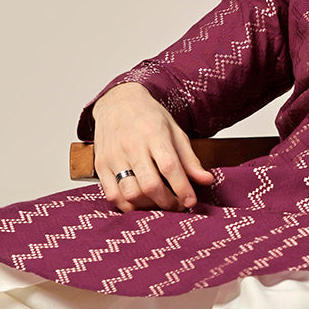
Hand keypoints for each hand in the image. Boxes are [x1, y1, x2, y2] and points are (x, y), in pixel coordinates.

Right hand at [91, 83, 214, 212]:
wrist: (118, 103)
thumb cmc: (149, 118)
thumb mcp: (175, 132)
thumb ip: (190, 159)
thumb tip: (207, 180)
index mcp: (154, 134)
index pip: (170, 167)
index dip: (182, 189)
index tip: (191, 201)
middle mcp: (132, 145)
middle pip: (150, 185)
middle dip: (167, 202)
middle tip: (177, 205)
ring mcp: (114, 156)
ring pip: (130, 193)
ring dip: (148, 206)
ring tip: (158, 203)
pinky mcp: (100, 165)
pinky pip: (112, 195)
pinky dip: (127, 206)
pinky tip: (139, 202)